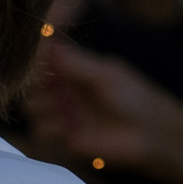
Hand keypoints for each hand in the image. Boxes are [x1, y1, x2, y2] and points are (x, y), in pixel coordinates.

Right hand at [23, 37, 172, 169]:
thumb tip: (47, 46)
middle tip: (53, 91)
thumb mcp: (105, 75)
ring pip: (33, 108)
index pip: (44, 63)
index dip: (37, 64)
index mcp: (75, 71)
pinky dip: (49, 128)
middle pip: (33, 86)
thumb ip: (76, 64)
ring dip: (42, 108)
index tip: (39, 66)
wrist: (149, 134)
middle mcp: (66, 91)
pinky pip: (42, 132)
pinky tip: (66, 127)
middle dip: (37, 88)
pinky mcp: (66, 137)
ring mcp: (65, 114)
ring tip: (62, 109)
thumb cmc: (134, 98)